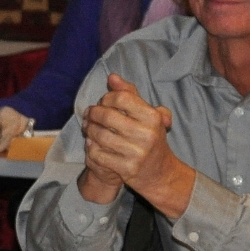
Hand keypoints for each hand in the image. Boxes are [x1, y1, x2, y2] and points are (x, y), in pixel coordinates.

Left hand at [80, 73, 194, 217]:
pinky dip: (91, 147)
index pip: (122, 98)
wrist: (161, 173)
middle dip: (93, 113)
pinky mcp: (126, 169)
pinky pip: (98, 154)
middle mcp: (146, 134)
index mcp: (153, 118)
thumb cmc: (152, 139)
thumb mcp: (148, 115)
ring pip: (100, 135)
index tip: (103, 102)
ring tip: (88, 127)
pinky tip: (91, 143)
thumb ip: (131, 94)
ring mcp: (136, 153)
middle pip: (107, 115)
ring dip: (89, 129)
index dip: (107, 98)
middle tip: (89, 114)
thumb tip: (112, 77)